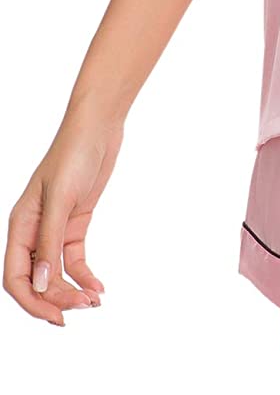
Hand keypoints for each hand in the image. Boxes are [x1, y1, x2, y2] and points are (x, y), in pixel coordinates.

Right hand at [4, 108, 123, 325]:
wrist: (98, 127)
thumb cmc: (74, 154)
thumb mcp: (61, 199)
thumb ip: (49, 243)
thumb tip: (41, 285)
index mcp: (20, 225)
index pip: (15, 278)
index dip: (32, 302)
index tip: (58, 317)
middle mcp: (33, 230)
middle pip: (36, 280)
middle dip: (56, 299)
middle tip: (83, 309)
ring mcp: (54, 228)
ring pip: (56, 273)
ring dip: (72, 291)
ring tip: (94, 301)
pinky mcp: (75, 223)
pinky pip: (74, 259)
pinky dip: (84, 275)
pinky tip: (98, 286)